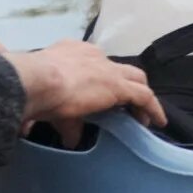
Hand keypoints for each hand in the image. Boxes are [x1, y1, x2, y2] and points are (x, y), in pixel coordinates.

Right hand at [0, 37, 164, 148]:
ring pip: (135, 79)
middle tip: (128, 105)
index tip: (102, 95)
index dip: (101, 79)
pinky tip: (156, 121)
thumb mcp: (50, 105)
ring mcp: (107, 69)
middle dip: (126, 84)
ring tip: (144, 116)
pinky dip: (152, 108)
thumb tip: (69, 139)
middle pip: (119, 69)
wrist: (38, 81)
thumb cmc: (35, 89)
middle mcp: (92, 55)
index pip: (94, 64)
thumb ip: (64, 121)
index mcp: (71, 53)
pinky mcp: (119, 85)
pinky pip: (144, 96)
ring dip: (141, 97)